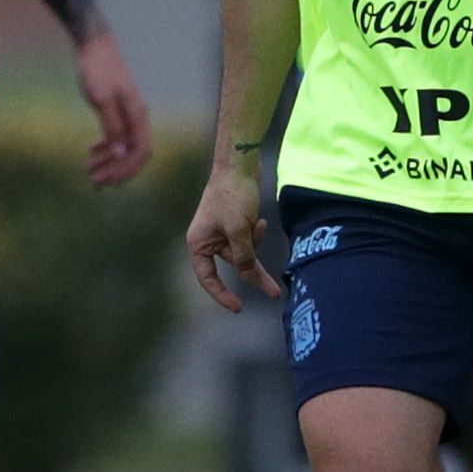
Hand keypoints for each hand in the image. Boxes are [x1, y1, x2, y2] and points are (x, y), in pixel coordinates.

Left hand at [75, 32, 151, 186]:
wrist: (93, 45)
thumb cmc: (98, 69)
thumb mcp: (102, 99)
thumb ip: (112, 127)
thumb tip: (120, 153)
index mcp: (138, 115)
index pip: (140, 152)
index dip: (126, 170)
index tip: (106, 179)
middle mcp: (137, 117)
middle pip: (134, 153)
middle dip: (116, 169)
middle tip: (94, 182)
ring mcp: (128, 114)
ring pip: (124, 146)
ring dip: (109, 161)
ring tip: (88, 170)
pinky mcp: (117, 110)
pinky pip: (117, 136)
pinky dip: (106, 147)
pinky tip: (91, 151)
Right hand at [186, 163, 280, 312]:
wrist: (240, 164)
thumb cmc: (232, 194)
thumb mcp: (238, 229)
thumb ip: (243, 256)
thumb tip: (248, 277)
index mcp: (198, 244)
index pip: (207, 278)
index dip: (222, 294)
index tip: (238, 307)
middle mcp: (208, 241)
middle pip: (233, 267)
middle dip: (254, 276)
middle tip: (274, 293)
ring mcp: (223, 233)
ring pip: (245, 253)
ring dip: (256, 246)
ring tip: (260, 227)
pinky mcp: (237, 225)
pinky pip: (249, 240)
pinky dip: (256, 233)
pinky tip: (259, 219)